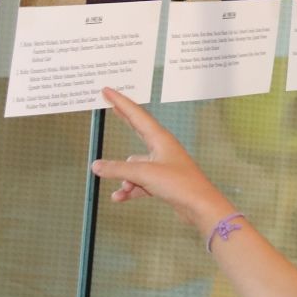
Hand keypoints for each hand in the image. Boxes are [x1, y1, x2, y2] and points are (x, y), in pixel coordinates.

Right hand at [90, 88, 234, 232]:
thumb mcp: (145, 174)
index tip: (108, 90)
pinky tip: (120, 198)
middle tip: (109, 105)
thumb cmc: (179, 184)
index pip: (136, 115)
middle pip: (137, 129)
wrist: (200, 205)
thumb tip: (96, 166)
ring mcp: (162, 164)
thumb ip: (118, 169)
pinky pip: (139, 182)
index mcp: (160, 139)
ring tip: (123, 190)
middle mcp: (161, 148)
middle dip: (122, 120)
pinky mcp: (163, 181)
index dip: (121, 102)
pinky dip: (130, 189)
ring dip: (125, 177)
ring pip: (134, 165)